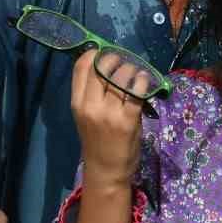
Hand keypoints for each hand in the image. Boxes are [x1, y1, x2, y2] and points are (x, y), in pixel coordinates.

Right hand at [69, 49, 143, 187]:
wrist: (105, 170)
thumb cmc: (97, 141)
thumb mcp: (86, 115)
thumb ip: (92, 93)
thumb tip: (105, 64)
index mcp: (77, 103)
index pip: (81, 67)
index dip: (93, 53)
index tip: (103, 52)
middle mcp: (90, 106)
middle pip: (101, 67)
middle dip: (114, 58)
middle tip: (123, 62)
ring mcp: (109, 113)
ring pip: (121, 76)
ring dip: (131, 69)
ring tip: (135, 73)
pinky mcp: (128, 120)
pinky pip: (137, 91)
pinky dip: (143, 80)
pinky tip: (144, 81)